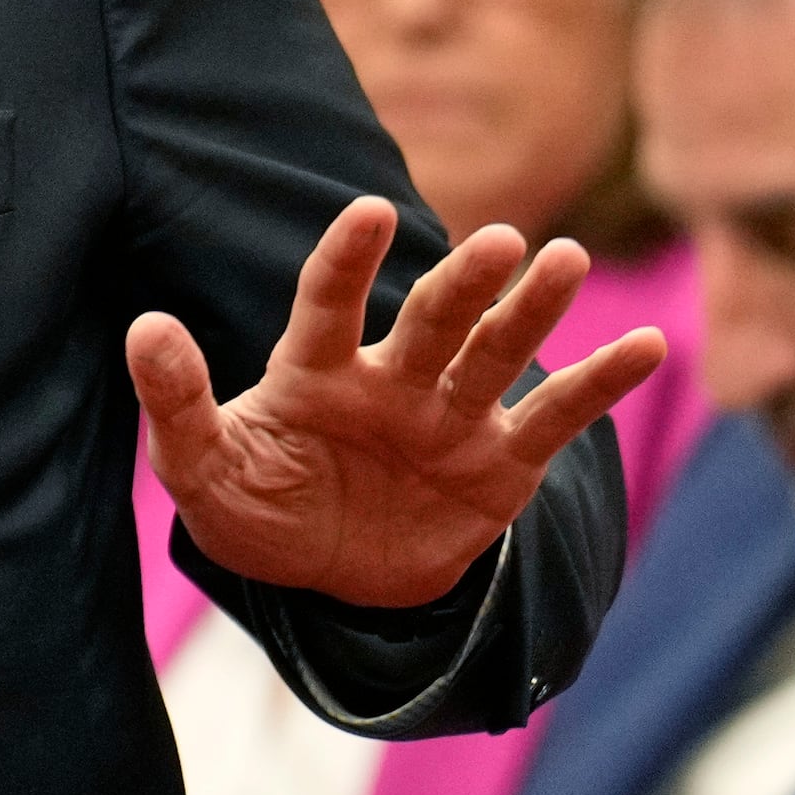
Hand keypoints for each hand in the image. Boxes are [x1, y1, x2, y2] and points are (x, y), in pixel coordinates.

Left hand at [134, 202, 664, 611]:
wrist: (326, 581)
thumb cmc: (258, 509)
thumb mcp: (202, 470)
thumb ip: (178, 404)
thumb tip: (145, 325)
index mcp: (315, 370)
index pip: (329, 302)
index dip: (348, 261)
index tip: (371, 213)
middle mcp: (391, 378)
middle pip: (432, 319)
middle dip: (464, 283)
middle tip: (500, 243)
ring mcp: (451, 417)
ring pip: (497, 354)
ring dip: (533, 310)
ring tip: (566, 261)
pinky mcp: (500, 465)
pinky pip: (554, 417)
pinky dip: (601, 382)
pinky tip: (648, 346)